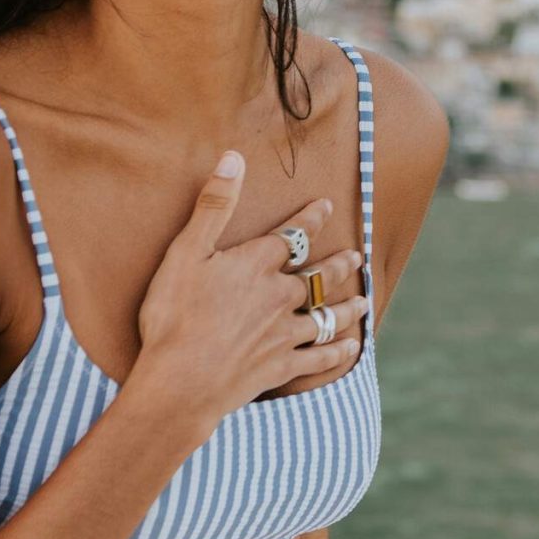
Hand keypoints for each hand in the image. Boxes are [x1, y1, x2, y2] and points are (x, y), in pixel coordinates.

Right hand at [127, 153, 368, 427]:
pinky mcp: (282, 367)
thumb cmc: (175, 314)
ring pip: (326, 316)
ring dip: (346, 306)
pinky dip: (338, 352)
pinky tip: (352, 348)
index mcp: (257, 265)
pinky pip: (320, 358)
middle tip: (357, 257)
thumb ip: (214, 205)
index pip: (292, 235)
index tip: (328, 206)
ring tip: (364, 299)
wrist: (180, 381)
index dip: (310, 218)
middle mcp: (279, 296)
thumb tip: (233, 158)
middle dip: (339, 265)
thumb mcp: (186, 251)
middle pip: (317, 276)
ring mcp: (284, 334)